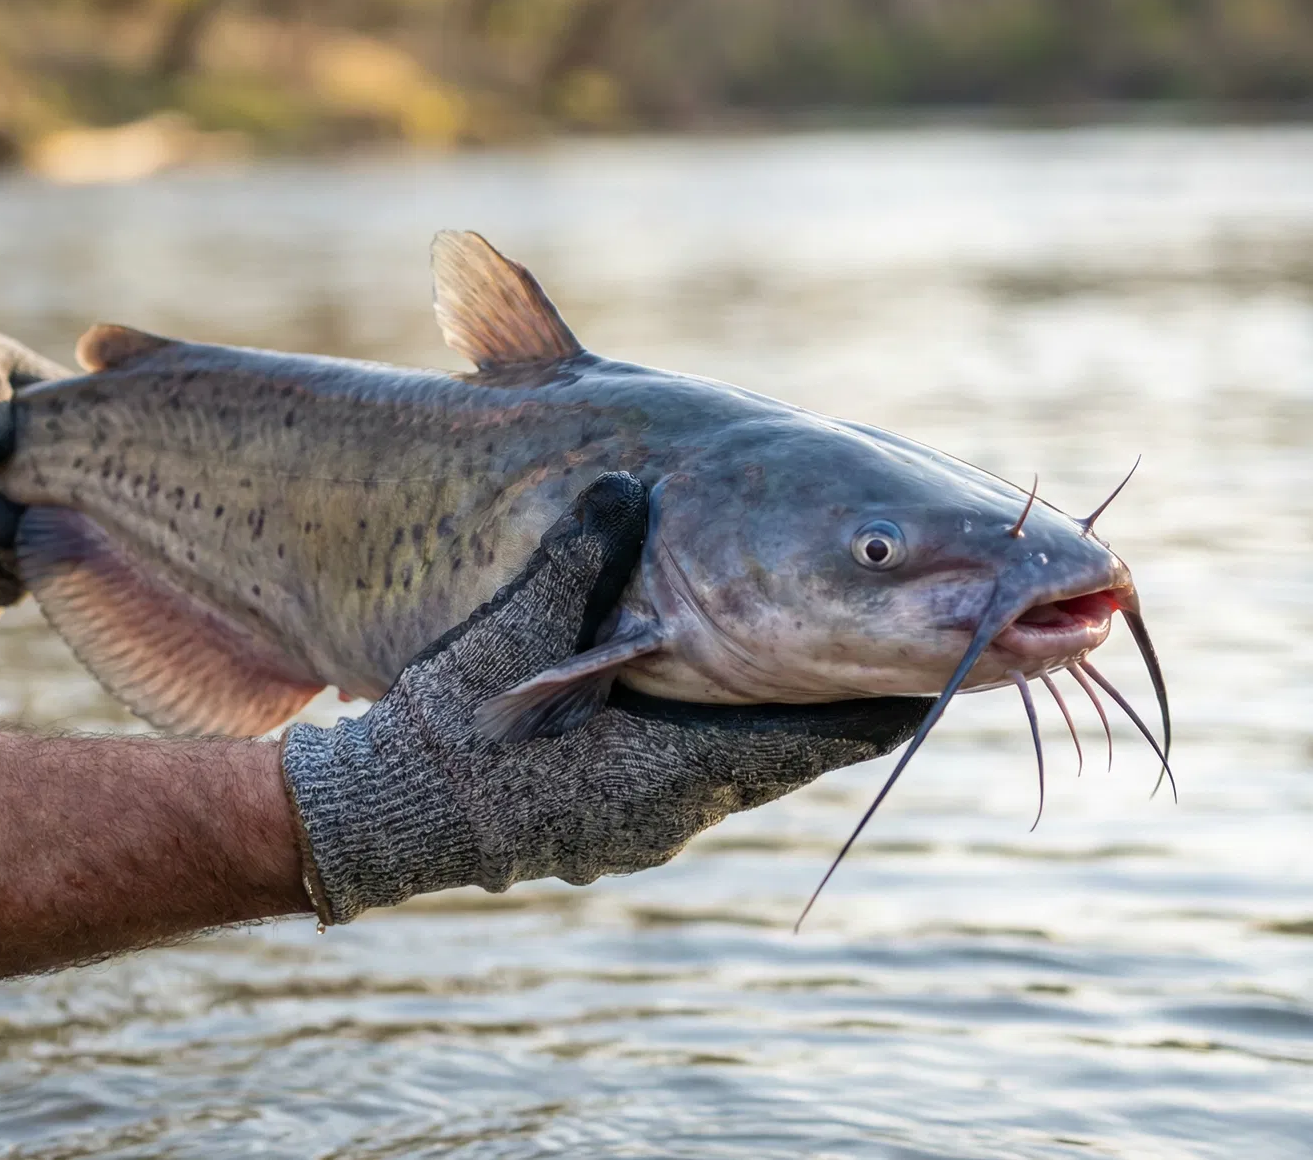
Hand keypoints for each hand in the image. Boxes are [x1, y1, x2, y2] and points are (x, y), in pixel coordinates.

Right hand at [280, 472, 929, 923]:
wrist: (381, 819)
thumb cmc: (453, 729)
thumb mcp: (520, 627)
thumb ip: (581, 556)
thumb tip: (625, 484)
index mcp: (676, 764)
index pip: (818, 734)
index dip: (880, 693)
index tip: (931, 657)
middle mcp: (672, 808)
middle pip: (789, 747)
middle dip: (833, 695)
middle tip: (884, 643)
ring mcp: (636, 828)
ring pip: (737, 763)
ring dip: (769, 713)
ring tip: (804, 656)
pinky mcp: (601, 829)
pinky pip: (683, 775)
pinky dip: (710, 732)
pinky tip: (695, 692)